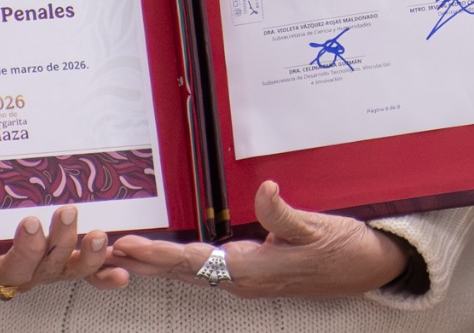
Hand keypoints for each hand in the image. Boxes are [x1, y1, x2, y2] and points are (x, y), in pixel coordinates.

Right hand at [0, 205, 125, 291]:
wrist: (7, 240)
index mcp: (7, 269)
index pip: (14, 266)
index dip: (25, 247)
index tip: (29, 221)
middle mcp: (36, 273)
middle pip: (49, 264)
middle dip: (59, 240)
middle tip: (67, 213)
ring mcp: (60, 269)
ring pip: (75, 268)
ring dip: (89, 255)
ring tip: (97, 236)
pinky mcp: (79, 264)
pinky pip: (95, 275)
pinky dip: (108, 276)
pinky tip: (121, 273)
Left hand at [109, 180, 419, 298]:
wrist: (367, 269)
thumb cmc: (344, 249)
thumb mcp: (317, 227)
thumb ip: (285, 214)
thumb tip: (264, 191)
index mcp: (254, 270)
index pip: (195, 261)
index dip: (158, 253)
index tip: (129, 245)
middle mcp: (243, 280)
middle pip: (183, 272)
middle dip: (143, 261)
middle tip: (106, 249)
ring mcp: (247, 281)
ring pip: (192, 273)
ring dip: (157, 264)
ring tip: (124, 252)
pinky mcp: (252, 276)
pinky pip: (206, 271)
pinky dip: (180, 263)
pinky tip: (168, 258)